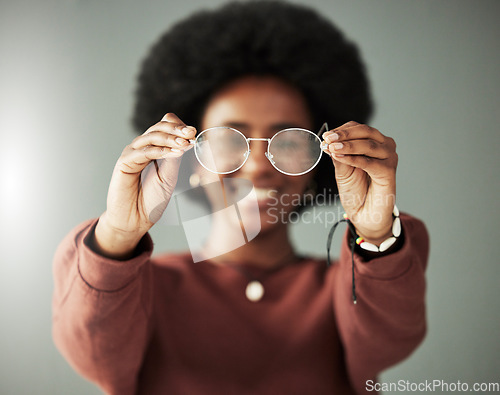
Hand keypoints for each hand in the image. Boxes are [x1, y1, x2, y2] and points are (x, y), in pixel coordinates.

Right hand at [93, 113, 195, 257]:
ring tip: (184, 144)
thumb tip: (187, 140)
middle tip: (191, 133)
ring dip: (170, 139)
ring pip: (151, 137)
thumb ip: (174, 158)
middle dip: (176, 129)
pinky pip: (143, 152)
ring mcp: (132, 154)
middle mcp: (142, 148)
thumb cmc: (152, 200)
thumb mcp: (169, 177)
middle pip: (158, 127)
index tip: (194, 132)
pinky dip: (159, 151)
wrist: (135, 219)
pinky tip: (173, 153)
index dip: (179, 127)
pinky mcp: (124, 162)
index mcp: (154, 149)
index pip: (165, 127)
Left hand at [322, 121, 397, 243]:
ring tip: (332, 148)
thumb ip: (338, 156)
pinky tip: (340, 157)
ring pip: (368, 145)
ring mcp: (389, 158)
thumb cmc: (356, 192)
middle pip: (366, 132)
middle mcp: (384, 147)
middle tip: (328, 138)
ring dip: (348, 146)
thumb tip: (328, 142)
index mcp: (373, 143)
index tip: (326, 135)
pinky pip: (370, 162)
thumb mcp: (342, 171)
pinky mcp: (389, 172)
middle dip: (344, 135)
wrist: (364, 214)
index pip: (359, 129)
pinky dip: (353, 159)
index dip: (342, 130)